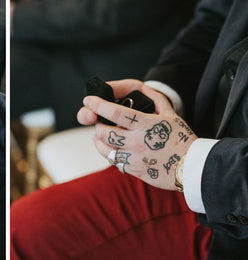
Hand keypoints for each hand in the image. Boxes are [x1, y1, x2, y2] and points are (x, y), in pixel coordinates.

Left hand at [78, 86, 196, 189]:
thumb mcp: (171, 115)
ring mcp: (134, 158)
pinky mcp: (133, 170)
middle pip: (104, 132)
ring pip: (105, 149)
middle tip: (97, 121)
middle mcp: (137, 141)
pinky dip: (109, 153)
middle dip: (97, 125)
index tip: (88, 100)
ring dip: (99, 140)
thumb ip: (156, 99)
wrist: (192, 167)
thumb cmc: (182, 138)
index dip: (99, 105)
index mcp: (145, 125)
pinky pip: (114, 161)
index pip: (116, 112)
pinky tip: (111, 148)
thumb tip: (143, 88)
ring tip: (100, 135)